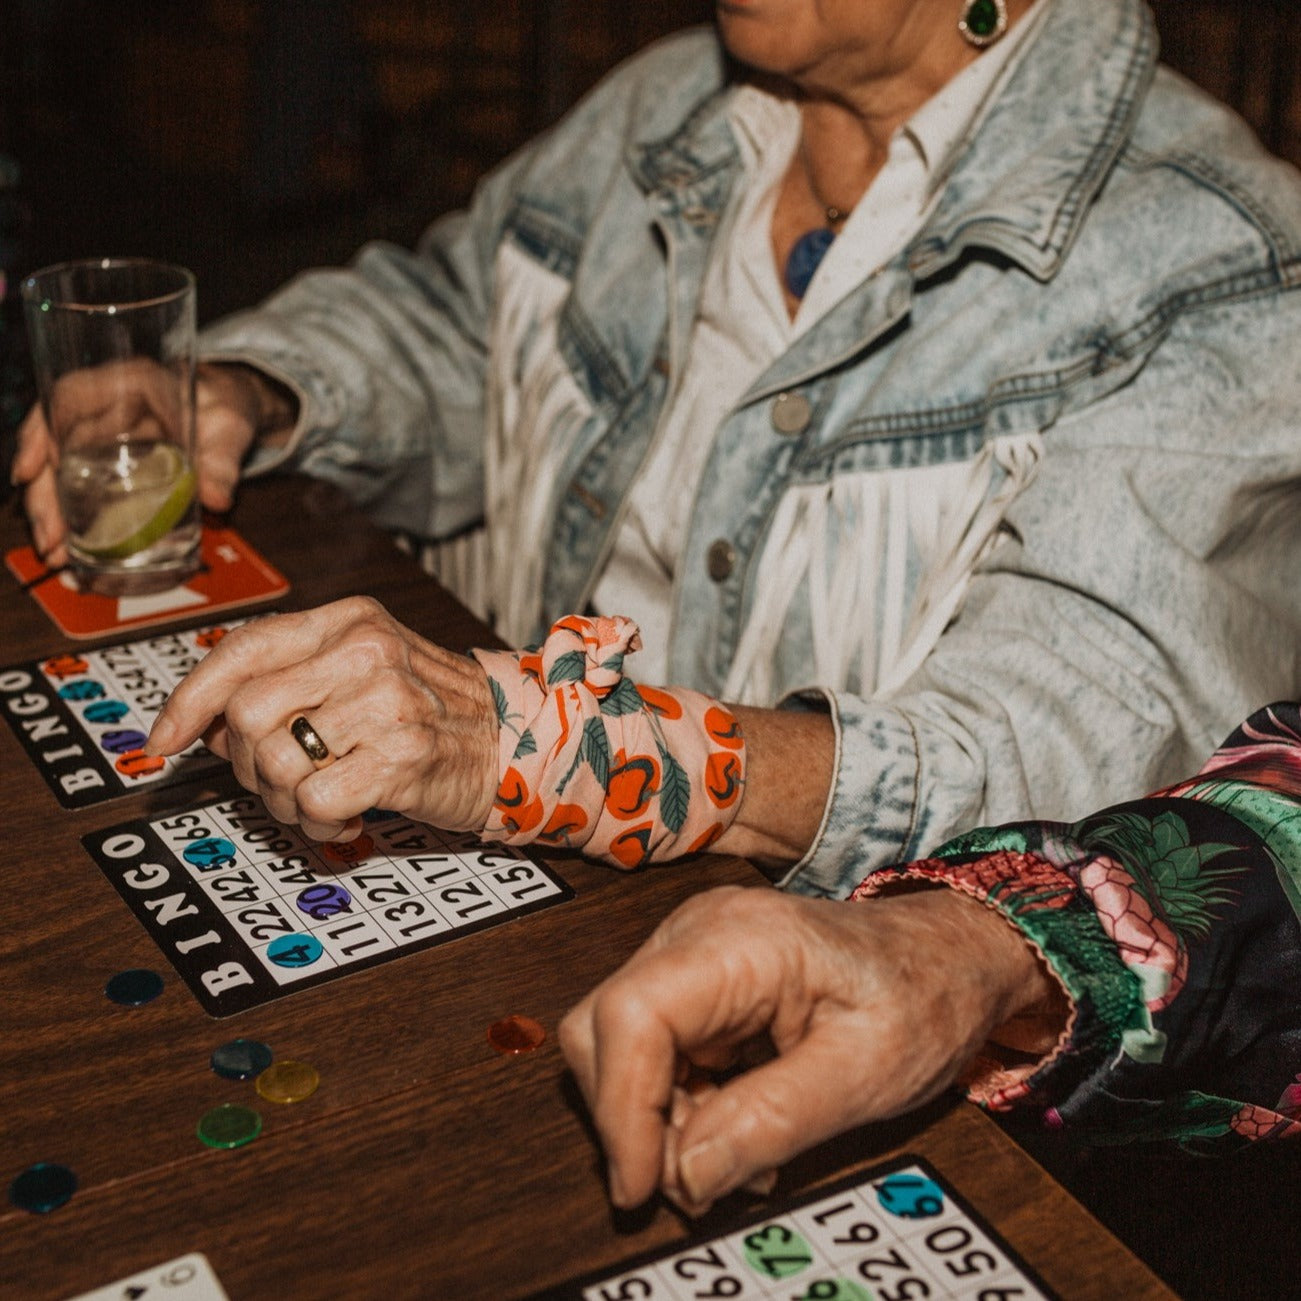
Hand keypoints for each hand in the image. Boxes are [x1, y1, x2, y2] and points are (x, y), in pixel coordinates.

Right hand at [11, 360, 291, 566]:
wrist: (233, 411)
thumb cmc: (228, 408)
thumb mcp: (231, 428)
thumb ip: (224, 461)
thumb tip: (217, 500)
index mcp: (130, 381)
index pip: (67, 397)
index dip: (39, 433)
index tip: (27, 472)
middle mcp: (107, 406)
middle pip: (54, 443)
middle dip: (44, 493)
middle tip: (51, 539)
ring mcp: (104, 434)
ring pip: (59, 467)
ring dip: (50, 510)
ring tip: (55, 552)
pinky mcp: (110, 460)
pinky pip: (79, 482)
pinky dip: (70, 513)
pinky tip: (66, 544)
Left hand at [145, 597, 498, 840]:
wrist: (515, 742)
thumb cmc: (431, 713)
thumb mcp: (364, 670)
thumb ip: (291, 680)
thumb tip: (207, 724)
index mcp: (350, 621)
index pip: (244, 647)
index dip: (189, 698)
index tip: (163, 741)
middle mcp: (368, 651)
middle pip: (248, 713)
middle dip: (248, 764)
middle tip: (282, 782)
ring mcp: (388, 701)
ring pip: (275, 762)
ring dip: (284, 801)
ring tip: (320, 801)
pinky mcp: (403, 756)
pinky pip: (315, 801)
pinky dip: (318, 824)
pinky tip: (345, 818)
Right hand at [559, 884, 1059, 1214]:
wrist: (950, 956)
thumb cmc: (923, 994)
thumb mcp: (868, 1071)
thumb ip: (774, 1120)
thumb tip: (685, 1173)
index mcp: (741, 939)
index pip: (632, 1014)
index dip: (622, 1109)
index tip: (646, 1185)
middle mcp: (698, 932)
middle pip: (605, 1028)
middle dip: (638, 1119)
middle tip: (704, 1176)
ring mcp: (691, 951)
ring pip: (619, 1044)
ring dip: (662, 1119)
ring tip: (739, 1154)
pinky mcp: (697, 978)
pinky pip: (653, 1048)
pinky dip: (679, 1104)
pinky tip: (736, 1127)